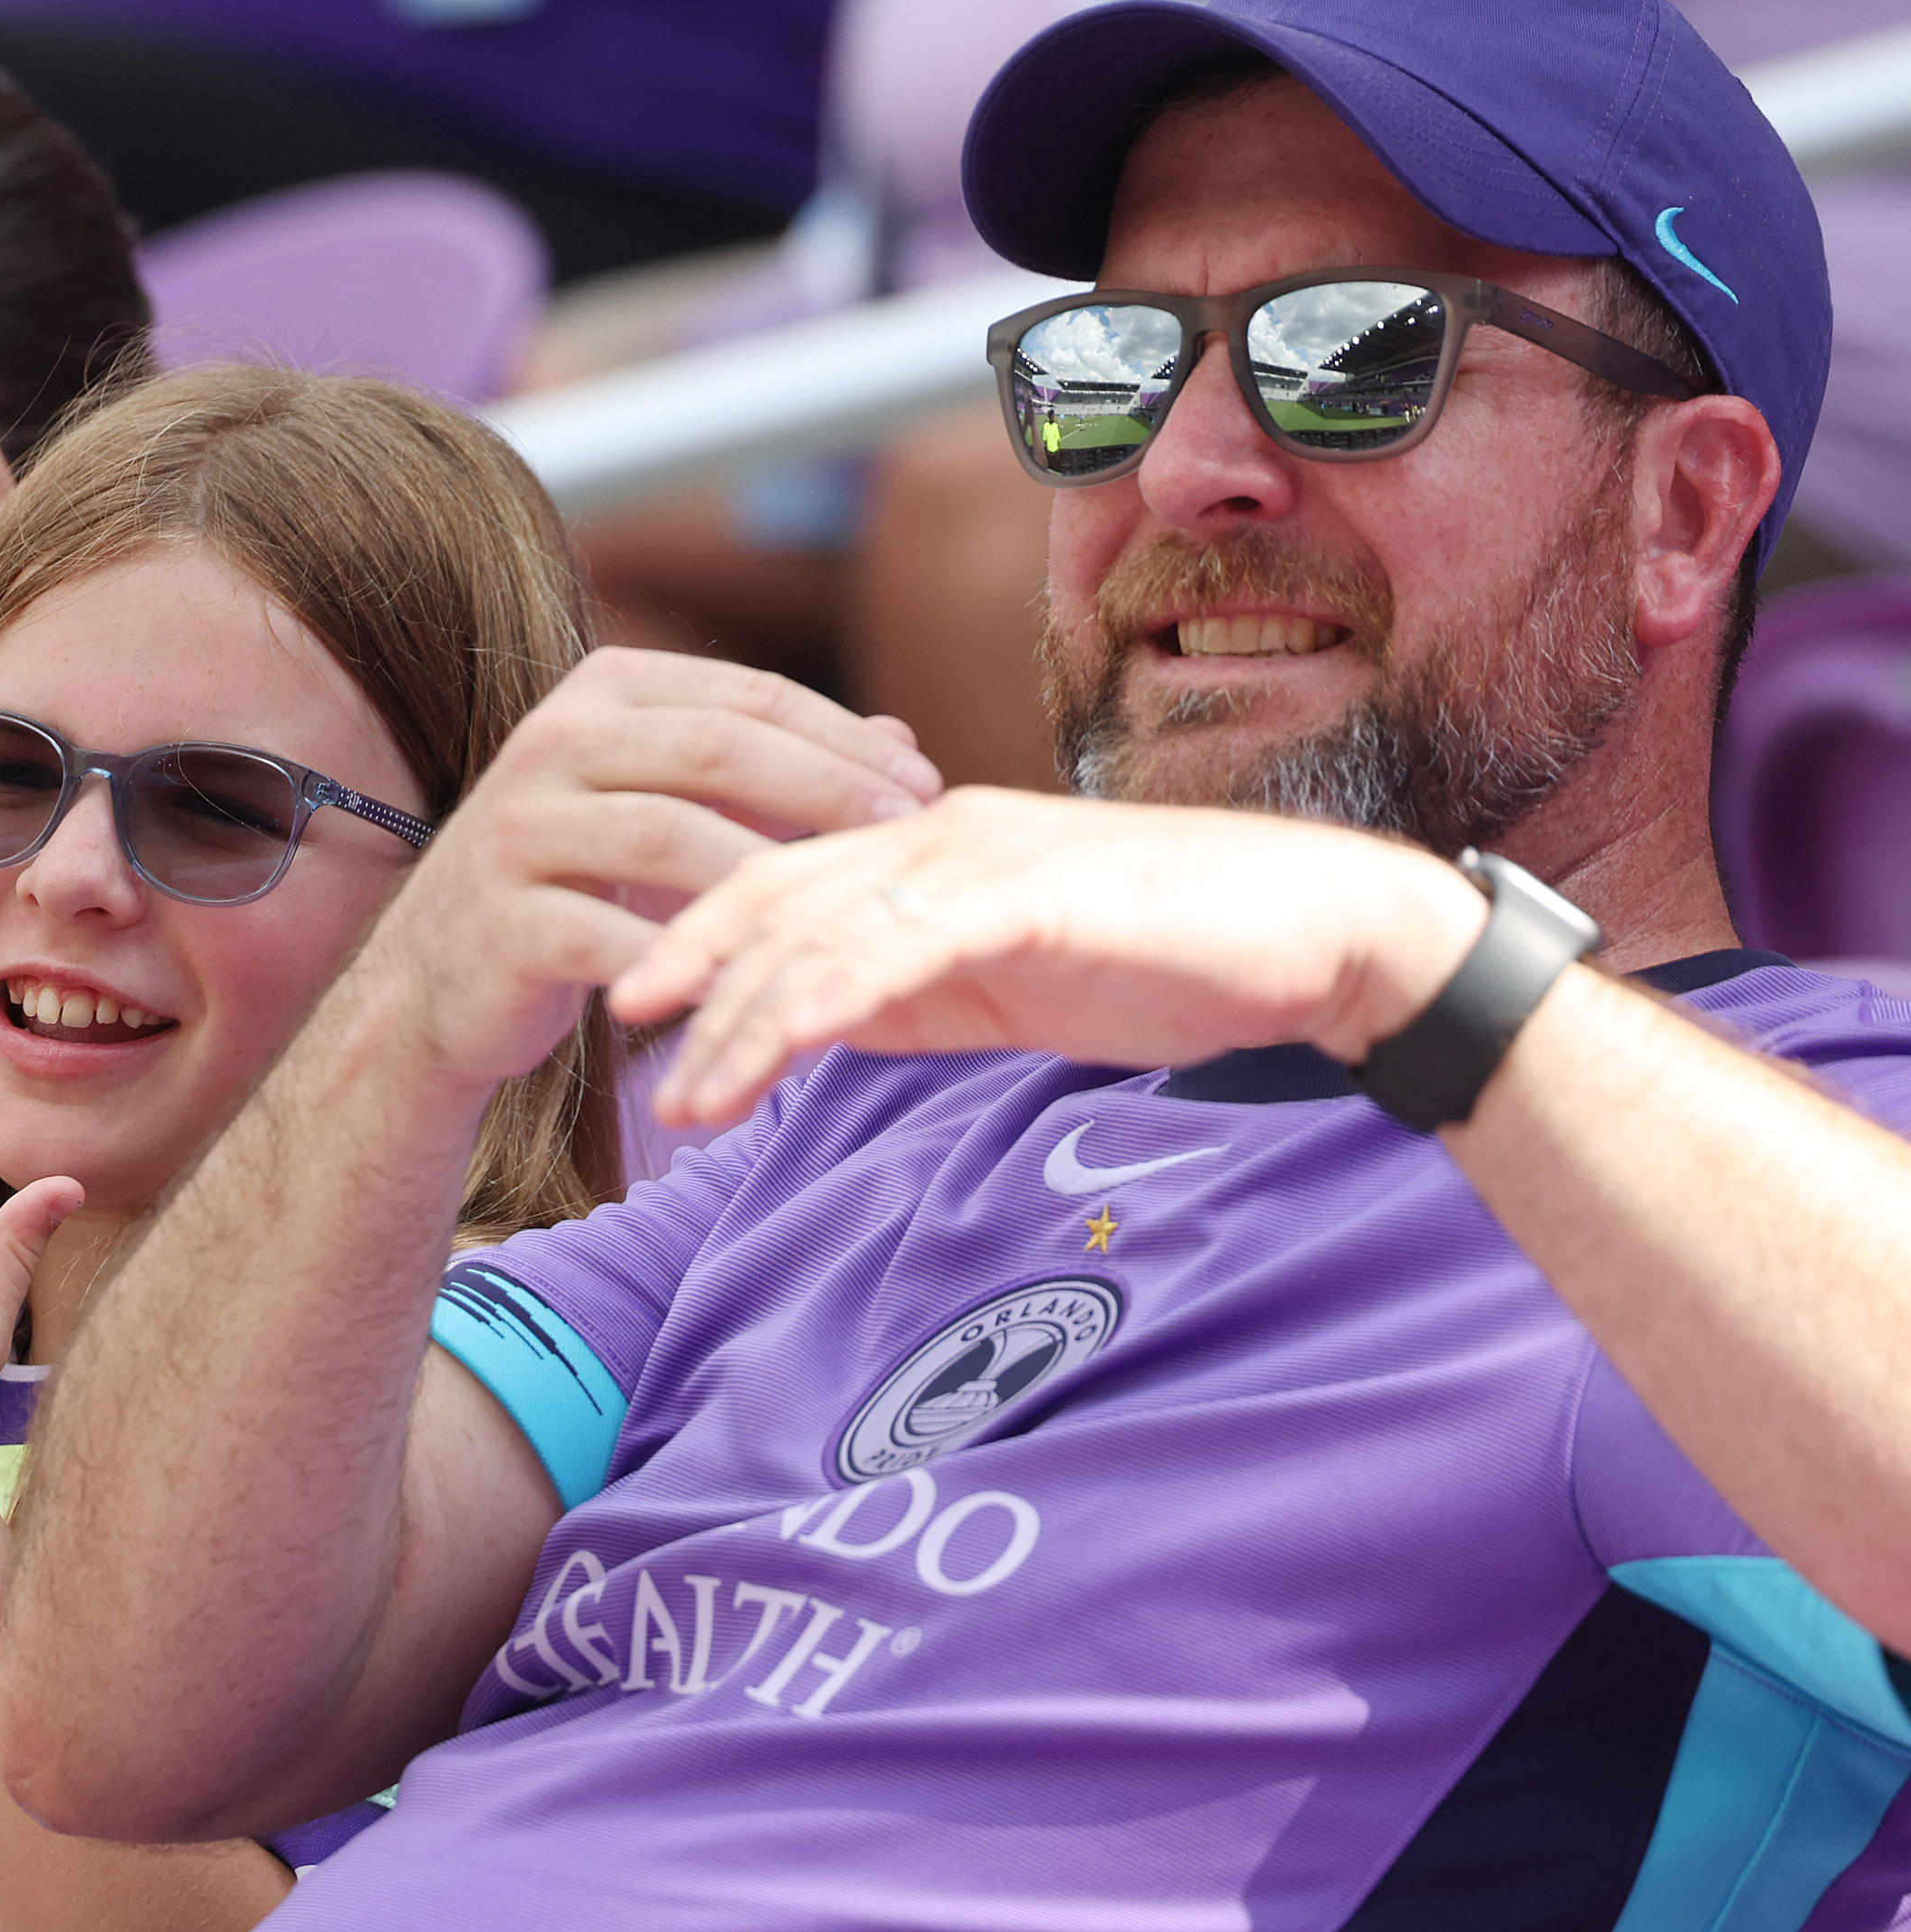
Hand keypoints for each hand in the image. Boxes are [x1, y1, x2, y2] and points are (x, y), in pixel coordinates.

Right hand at [354, 647, 940, 1094]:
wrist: (438, 982)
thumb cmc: (580, 887)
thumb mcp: (672, 809)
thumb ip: (773, 770)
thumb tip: (903, 743)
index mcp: (600, 693)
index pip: (745, 697)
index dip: (842, 738)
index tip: (923, 787)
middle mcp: (550, 741)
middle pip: (713, 749)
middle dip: (824, 789)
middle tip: (907, 834)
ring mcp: (517, 828)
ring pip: (666, 836)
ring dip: (767, 876)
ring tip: (845, 912)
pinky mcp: (501, 920)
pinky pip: (612, 938)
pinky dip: (689, 965)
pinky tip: (759, 990)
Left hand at [612, 789, 1490, 1127]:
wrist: (1320, 937)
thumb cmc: (1170, 956)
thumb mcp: (1005, 978)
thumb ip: (909, 988)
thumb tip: (811, 1026)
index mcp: (929, 848)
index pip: (782, 882)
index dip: (695, 935)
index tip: (627, 997)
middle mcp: (940, 836)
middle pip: (774, 896)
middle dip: (685, 968)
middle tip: (611, 1029)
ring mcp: (982, 860)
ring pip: (818, 932)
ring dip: (736, 1017)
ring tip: (678, 1095)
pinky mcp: (1029, 897)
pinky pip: (895, 951)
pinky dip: (817, 1002)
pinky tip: (768, 1051)